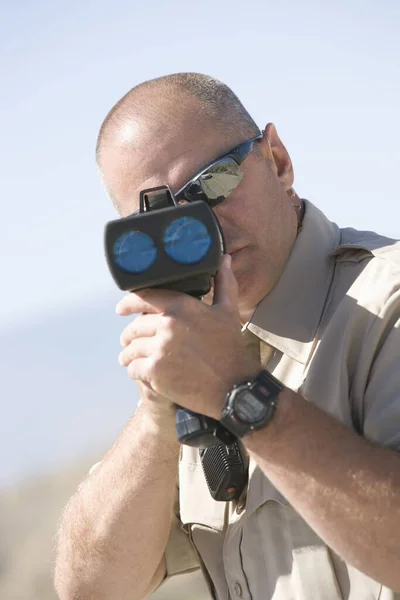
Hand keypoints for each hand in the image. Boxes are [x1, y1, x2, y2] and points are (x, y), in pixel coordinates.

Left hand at [117, 255, 260, 419]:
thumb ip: (223, 283)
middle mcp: (167, 325)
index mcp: (181, 306)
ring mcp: (160, 349)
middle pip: (135, 327)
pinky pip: (133, 368)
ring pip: (131, 349)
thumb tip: (224, 259)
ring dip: (129, 354)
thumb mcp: (228, 311)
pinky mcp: (155, 372)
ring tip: (130, 358)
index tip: (121, 308)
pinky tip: (139, 372)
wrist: (234, 386)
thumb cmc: (231, 348)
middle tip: (128, 340)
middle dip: (130, 335)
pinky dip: (134, 371)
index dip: (128, 303)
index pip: (143, 298)